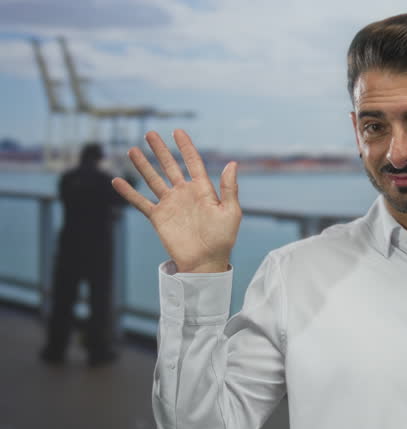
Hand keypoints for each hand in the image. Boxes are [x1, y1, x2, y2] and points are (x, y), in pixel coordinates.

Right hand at [111, 129, 240, 272]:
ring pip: (153, 180)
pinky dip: (128, 192)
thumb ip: (229, 188)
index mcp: (203, 190)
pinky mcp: (158, 217)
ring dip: (143, 165)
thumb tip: (232, 163)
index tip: (178, 131)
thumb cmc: (222, 239)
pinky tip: (117, 181)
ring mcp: (170, 204)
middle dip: (160, 150)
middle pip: (170, 166)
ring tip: (132, 149)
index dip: (186, 147)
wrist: (205, 262)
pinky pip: (140, 202)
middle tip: (150, 134)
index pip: (193, 162)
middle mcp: (184, 193)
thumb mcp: (231, 212)